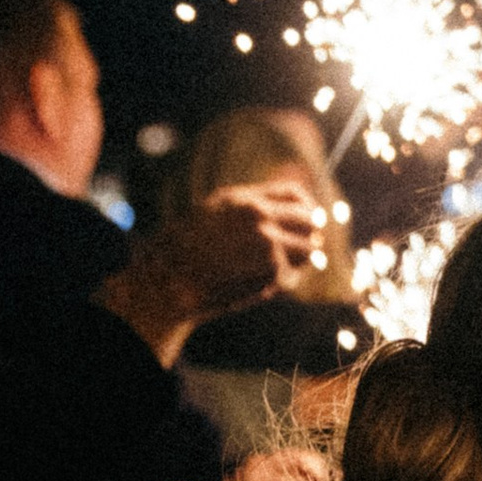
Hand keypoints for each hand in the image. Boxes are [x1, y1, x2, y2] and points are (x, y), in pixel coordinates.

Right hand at [101, 181, 325, 360]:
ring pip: (308, 251)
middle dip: (309, 237)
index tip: (311, 222)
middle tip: (304, 250)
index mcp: (247, 200)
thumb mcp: (218, 213)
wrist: (171, 278)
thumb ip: (253, 208)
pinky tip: (258, 284)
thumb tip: (294, 213)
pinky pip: (292, 276)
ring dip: (298, 262)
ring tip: (274, 270)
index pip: (296, 196)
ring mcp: (268, 242)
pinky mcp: (271, 269)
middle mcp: (260, 216)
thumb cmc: (190, 248)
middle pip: (310, 221)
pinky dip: (282, 283)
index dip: (308, 210)